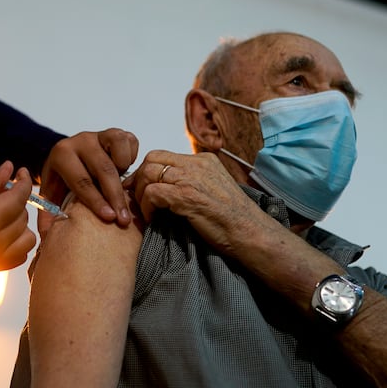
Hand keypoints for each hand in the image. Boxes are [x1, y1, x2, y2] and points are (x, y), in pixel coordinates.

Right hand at [0, 162, 37, 279]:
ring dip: (20, 223)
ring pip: (27, 239)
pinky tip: (2, 231)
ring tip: (0, 213)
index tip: (21, 172)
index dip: (24, 182)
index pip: (18, 198)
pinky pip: (20, 256)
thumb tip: (9, 168)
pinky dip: (18, 243)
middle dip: (16, 200)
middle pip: (23, 217)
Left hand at [38, 128, 138, 232]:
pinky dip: (132, 157)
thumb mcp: (51, 194)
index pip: (81, 181)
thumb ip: (48, 214)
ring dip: (124, 169)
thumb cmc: (61, 178)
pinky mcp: (114, 133)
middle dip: (115, 196)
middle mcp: (81, 141)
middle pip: (103, 169)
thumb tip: (50, 236)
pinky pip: (130, 142)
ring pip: (118, 146)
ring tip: (125, 188)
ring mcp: (99, 135)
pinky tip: (126, 173)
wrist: (67, 155)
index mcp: (61, 154)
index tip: (109, 218)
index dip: (96, 201)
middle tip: (124, 219)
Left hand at [124, 150, 270, 255]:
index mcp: (203, 160)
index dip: (147, 171)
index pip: (164, 155)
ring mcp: (192, 178)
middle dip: (139, 179)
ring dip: (141, 193)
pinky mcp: (187, 196)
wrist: (250, 232)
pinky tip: (152, 218)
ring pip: (149, 173)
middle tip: (136, 198)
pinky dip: (147, 206)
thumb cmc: (233, 219)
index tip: (141, 188)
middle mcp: (197, 164)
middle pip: (152, 159)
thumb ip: (194, 182)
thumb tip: (169, 188)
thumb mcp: (214, 190)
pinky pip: (153, 193)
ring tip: (146, 211)